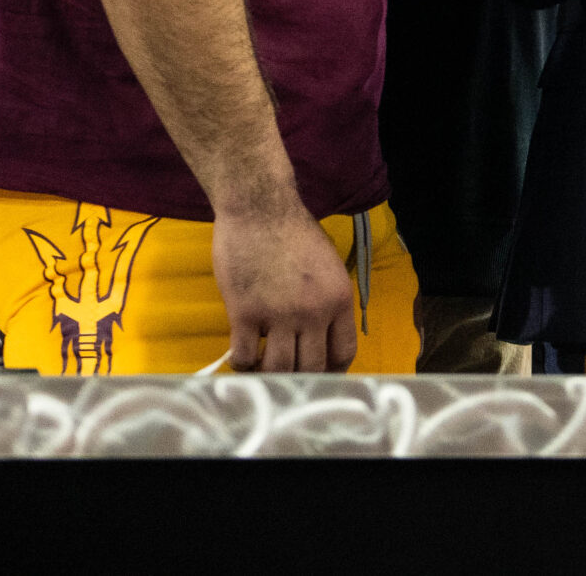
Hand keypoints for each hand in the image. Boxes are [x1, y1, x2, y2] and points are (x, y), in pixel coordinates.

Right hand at [213, 205, 358, 372]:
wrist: (260, 208)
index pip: (344, 351)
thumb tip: (319, 335)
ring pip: (279, 368)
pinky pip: (245, 356)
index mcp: (339, 298)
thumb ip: (326, 300)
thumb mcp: (327, 265)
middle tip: (286, 376)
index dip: (332, 371)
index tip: (319, 375)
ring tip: (262, 369)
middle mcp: (315, 311)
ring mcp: (280, 314)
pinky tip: (241, 358)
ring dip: (270, 375)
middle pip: (312, 367)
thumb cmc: (292, 231)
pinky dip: (242, 364)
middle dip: (300, 377)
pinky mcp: (246, 312)